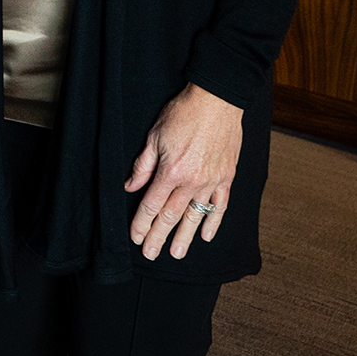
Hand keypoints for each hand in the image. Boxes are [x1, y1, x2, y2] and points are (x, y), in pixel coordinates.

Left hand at [126, 82, 243, 260]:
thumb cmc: (182, 114)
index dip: (142, 223)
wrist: (217, 100)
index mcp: (171, 171)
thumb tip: (129, 187)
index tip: (135, 237)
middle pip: (171, 216)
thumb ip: (142, 165)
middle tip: (150, 255)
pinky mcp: (226, 177)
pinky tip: (205, 236)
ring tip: (177, 254)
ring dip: (185, 236)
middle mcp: (192, 181)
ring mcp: (212, 181)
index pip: (152, 205)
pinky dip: (213, 222)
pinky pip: (220, 205)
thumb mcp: (154, 136)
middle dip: (159, 237)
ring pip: (195, 215)